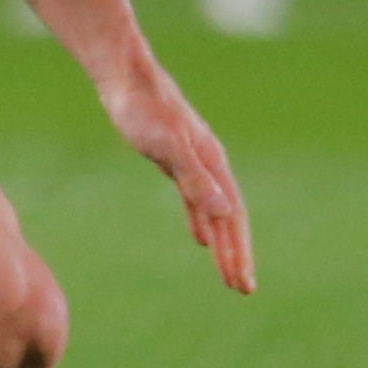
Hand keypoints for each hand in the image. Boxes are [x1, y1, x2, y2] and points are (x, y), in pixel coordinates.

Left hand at [99, 60, 254, 294]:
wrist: (124, 77)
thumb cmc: (142, 109)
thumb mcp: (166, 146)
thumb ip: (193, 178)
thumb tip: (223, 213)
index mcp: (213, 163)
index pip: (233, 217)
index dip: (239, 251)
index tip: (242, 283)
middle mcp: (209, 165)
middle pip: (229, 218)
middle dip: (236, 254)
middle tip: (243, 289)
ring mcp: (193, 163)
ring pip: (214, 212)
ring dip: (222, 243)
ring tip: (228, 273)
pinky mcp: (174, 160)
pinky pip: (195, 200)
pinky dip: (200, 221)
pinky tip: (201, 239)